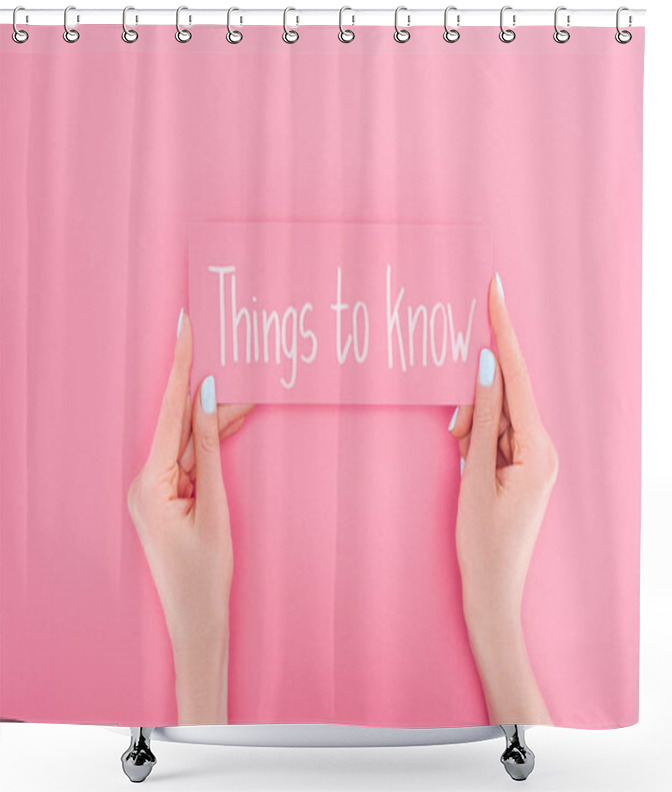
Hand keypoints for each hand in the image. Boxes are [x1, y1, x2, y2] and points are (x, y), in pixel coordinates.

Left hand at [126, 309, 251, 723]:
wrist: (198, 621)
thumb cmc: (205, 573)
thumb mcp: (215, 506)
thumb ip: (212, 449)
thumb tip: (210, 399)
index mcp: (150, 482)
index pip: (169, 412)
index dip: (180, 366)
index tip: (184, 328)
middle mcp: (147, 480)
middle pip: (181, 423)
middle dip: (208, 390)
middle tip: (233, 355)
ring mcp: (158, 489)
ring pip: (190, 440)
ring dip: (217, 417)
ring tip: (247, 389)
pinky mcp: (170, 496)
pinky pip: (193, 459)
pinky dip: (213, 443)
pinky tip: (233, 420)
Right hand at [449, 274, 557, 724]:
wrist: (492, 592)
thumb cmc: (483, 543)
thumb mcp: (475, 477)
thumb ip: (482, 419)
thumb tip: (485, 368)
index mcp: (538, 449)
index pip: (518, 377)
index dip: (504, 331)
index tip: (495, 291)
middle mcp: (543, 448)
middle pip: (506, 396)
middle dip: (475, 403)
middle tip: (455, 437)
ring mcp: (533, 458)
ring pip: (497, 415)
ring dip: (472, 425)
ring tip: (458, 456)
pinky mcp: (521, 467)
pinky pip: (496, 435)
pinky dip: (477, 438)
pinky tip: (465, 457)